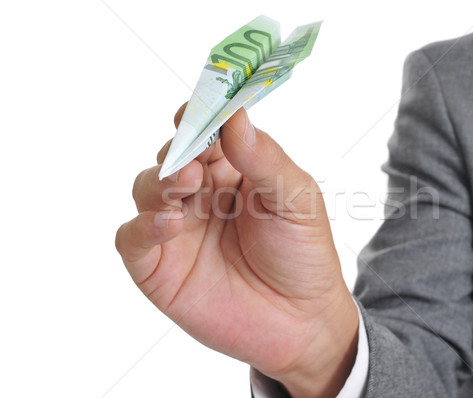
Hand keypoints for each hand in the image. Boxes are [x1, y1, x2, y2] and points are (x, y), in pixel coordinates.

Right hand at [115, 104, 358, 396]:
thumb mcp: (296, 200)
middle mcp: (200, 196)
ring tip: (185, 187)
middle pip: (170, 157)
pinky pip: (132, 239)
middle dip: (177, 152)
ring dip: (159, 183)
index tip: (195, 108)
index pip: (205, 134)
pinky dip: (142, 227)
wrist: (302, 322)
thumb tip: (235, 115)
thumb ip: (264, 159)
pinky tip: (169, 224)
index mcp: (232, 174)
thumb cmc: (303, 255)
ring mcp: (177, 230)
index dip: (197, 117)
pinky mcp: (159, 267)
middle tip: (194, 161)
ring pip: (145, 189)